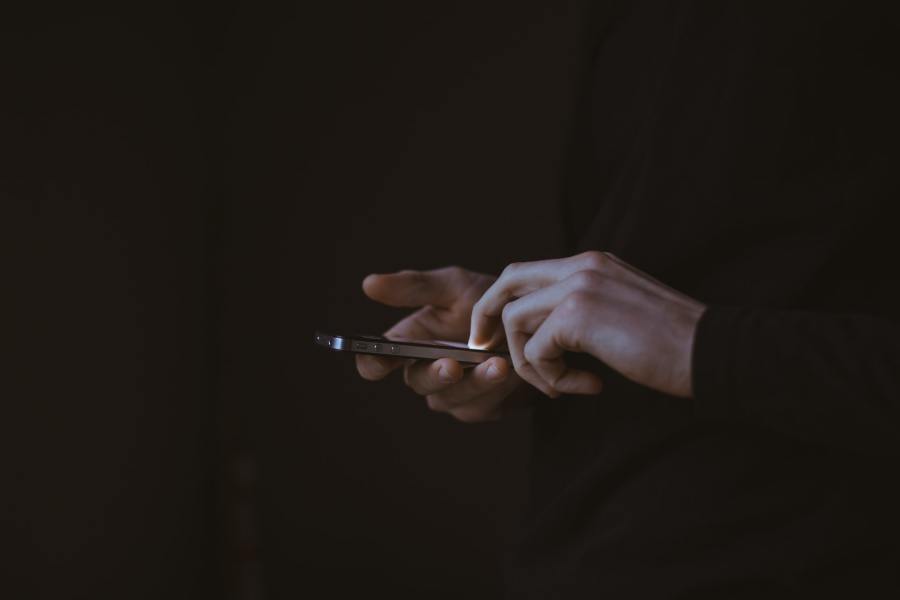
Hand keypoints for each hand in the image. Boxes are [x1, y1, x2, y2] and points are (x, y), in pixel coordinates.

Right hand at [356, 266, 524, 421]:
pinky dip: (497, 389)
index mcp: (409, 343)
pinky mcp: (480, 408)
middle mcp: (425, 372)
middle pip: (418, 383)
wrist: (534, 322)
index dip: (372, 363)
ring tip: (498, 364)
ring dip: (475, 383)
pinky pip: (482, 406)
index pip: (376, 361)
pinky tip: (512, 372)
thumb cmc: (487, 301)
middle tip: (452, 365)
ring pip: (451, 398)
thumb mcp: (454, 286)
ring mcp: (452, 394)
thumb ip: (415, 287)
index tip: (379, 360)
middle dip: (435, 375)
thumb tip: (368, 283)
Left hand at [468, 251, 706, 397]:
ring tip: (560, 385)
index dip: (502, 302)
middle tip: (484, 350)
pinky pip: (537, 350)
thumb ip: (584, 310)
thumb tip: (546, 334)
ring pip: (515, 320)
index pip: (526, 272)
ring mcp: (579, 286)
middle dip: (487, 317)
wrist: (710, 351)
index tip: (494, 334)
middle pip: (507, 282)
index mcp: (592, 263)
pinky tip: (586, 386)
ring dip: (529, 362)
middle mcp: (582, 265)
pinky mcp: (578, 315)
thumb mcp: (621, 312)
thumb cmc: (673, 343)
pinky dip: (551, 378)